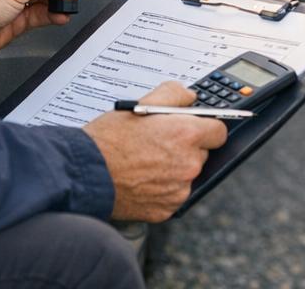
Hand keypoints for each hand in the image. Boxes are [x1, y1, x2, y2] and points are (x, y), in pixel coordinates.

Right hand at [83, 82, 227, 221]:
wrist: (85, 174)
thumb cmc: (109, 139)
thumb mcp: (141, 104)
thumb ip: (174, 94)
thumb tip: (190, 97)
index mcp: (186, 134)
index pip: (219, 131)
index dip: (205, 127)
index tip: (195, 128)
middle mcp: (188, 164)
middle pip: (202, 154)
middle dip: (187, 148)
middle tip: (160, 144)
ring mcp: (179, 190)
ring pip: (188, 176)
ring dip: (175, 169)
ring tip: (147, 162)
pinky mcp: (167, 210)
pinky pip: (174, 195)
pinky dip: (163, 189)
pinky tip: (143, 179)